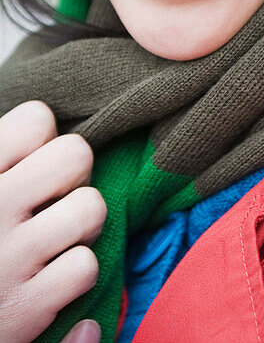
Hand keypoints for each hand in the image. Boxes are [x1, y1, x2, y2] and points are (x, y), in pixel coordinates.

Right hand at [0, 100, 105, 342]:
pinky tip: (50, 283)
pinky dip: (75, 278)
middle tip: (51, 206)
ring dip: (82, 229)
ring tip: (55, 243)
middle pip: (77, 154)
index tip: (29, 170)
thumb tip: (46, 123)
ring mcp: (8, 257)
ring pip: (92, 208)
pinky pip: (85, 267)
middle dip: (74, 181)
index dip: (44, 144)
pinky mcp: (25, 306)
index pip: (37, 118)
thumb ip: (4, 159)